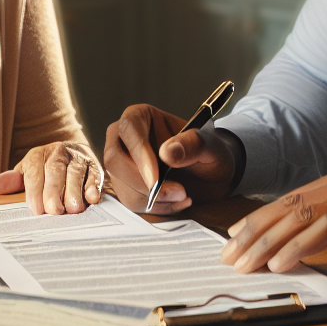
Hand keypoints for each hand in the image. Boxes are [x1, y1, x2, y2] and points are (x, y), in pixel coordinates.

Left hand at [0, 141, 102, 214]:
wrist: (72, 154)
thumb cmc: (45, 171)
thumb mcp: (27, 173)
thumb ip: (12, 181)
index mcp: (39, 154)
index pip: (35, 170)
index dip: (35, 190)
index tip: (36, 209)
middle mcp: (59, 152)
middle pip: (55, 170)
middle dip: (54, 191)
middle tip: (54, 211)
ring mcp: (78, 158)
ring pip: (76, 172)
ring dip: (75, 190)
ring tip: (73, 209)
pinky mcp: (95, 166)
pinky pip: (95, 175)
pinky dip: (94, 186)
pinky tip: (92, 198)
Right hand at [103, 104, 238, 213]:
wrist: (211, 174)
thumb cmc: (209, 153)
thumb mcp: (211, 146)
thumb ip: (193, 144)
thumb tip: (167, 152)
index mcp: (141, 117)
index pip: (129, 129)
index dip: (139, 154)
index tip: (156, 178)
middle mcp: (125, 139)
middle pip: (115, 160)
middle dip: (143, 183)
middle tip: (177, 191)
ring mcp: (123, 164)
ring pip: (121, 185)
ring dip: (152, 200)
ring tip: (183, 195)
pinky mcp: (127, 186)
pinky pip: (130, 201)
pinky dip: (155, 208)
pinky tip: (176, 201)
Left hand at [218, 162, 326, 276]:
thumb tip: (303, 238)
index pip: (293, 197)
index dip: (260, 219)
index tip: (236, 240)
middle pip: (290, 205)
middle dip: (253, 232)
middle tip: (229, 257)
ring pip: (302, 216)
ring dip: (268, 242)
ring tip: (247, 263)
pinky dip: (300, 246)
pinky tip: (282, 262)